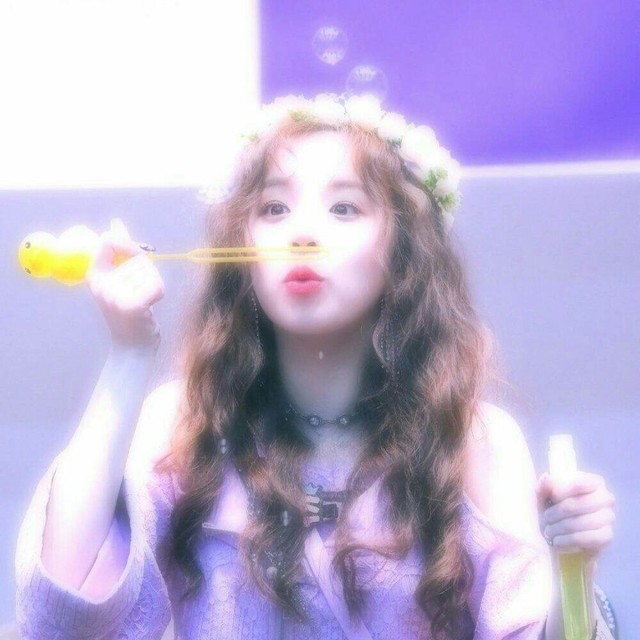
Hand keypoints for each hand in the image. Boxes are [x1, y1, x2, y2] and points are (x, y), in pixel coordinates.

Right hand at [86, 218, 164, 352]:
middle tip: (139, 293)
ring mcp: (115, 296)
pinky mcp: (132, 306)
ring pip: (151, 273)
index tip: (137, 254)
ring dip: (154, 286)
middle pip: (138, 259)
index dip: (126, 243)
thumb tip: (115, 223)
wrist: (132, 349)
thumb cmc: (128, 312)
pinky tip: (150, 307)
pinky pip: (157, 286)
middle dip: (147, 273)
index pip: (107, 242)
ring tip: (143, 303)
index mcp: (95, 276)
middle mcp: (102, 285)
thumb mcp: (119, 280)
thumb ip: (118, 252)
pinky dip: (160, 294)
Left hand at [536, 470, 615, 565]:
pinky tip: (557, 542)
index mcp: (593, 482)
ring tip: (548, 532)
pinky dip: (567, 541)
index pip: (577, 483)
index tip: (549, 499)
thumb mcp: (547, 496)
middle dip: (555, 513)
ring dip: (559, 529)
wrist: (566, 535)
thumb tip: (546, 477)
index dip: (559, 491)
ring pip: (580, 522)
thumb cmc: (556, 509)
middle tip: (545, 519)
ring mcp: (609, 517)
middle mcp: (605, 498)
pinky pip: (586, 539)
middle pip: (576, 504)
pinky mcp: (607, 536)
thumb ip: (545, 486)